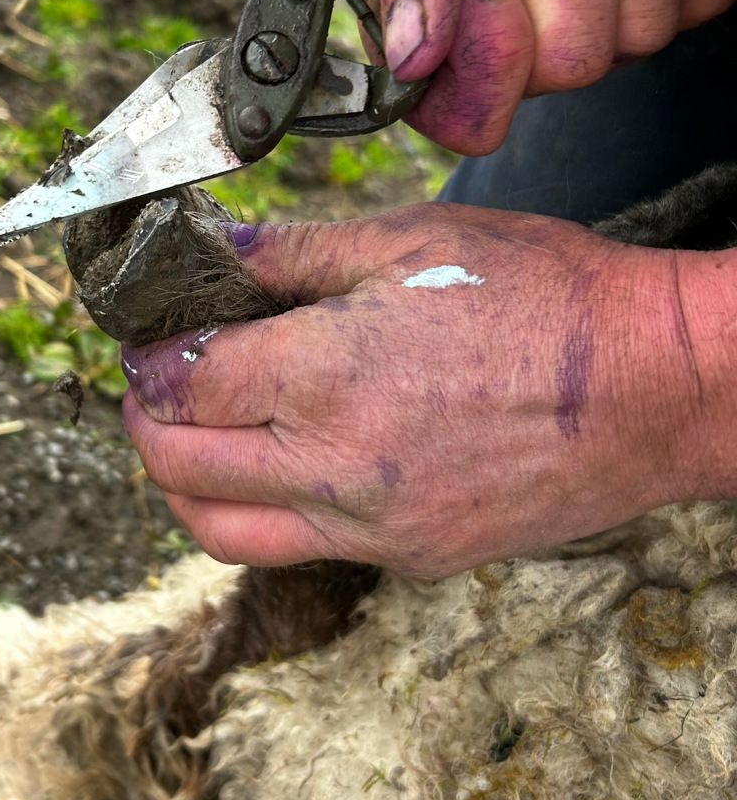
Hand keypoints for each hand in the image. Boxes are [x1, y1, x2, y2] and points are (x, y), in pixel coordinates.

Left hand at [122, 208, 732, 574]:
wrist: (651, 386)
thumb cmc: (541, 295)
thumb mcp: (407, 240)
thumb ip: (290, 253)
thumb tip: (209, 252)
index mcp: (326, 375)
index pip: (182, 385)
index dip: (148, 360)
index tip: (147, 341)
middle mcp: (336, 467)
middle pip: (180, 470)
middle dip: (147, 424)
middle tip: (155, 387)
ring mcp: (374, 527)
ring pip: (224, 534)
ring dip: (186, 487)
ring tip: (199, 437)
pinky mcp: (412, 558)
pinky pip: (305, 547)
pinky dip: (267, 511)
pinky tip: (292, 461)